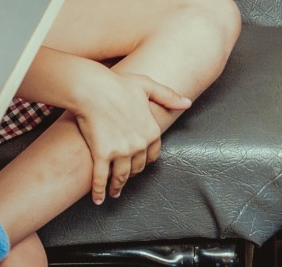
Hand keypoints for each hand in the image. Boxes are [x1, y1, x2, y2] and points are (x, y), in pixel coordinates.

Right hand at [69, 67, 190, 202]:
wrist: (93, 88)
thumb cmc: (118, 84)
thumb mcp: (148, 86)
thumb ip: (168, 96)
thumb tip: (188, 103)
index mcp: (151, 130)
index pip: (152, 155)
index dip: (145, 162)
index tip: (138, 166)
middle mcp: (139, 144)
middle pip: (137, 167)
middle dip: (130, 175)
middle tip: (123, 179)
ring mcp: (121, 151)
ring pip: (120, 176)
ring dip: (117, 187)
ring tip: (113, 192)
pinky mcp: (102, 155)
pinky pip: (101, 178)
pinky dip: (99, 191)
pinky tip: (98, 199)